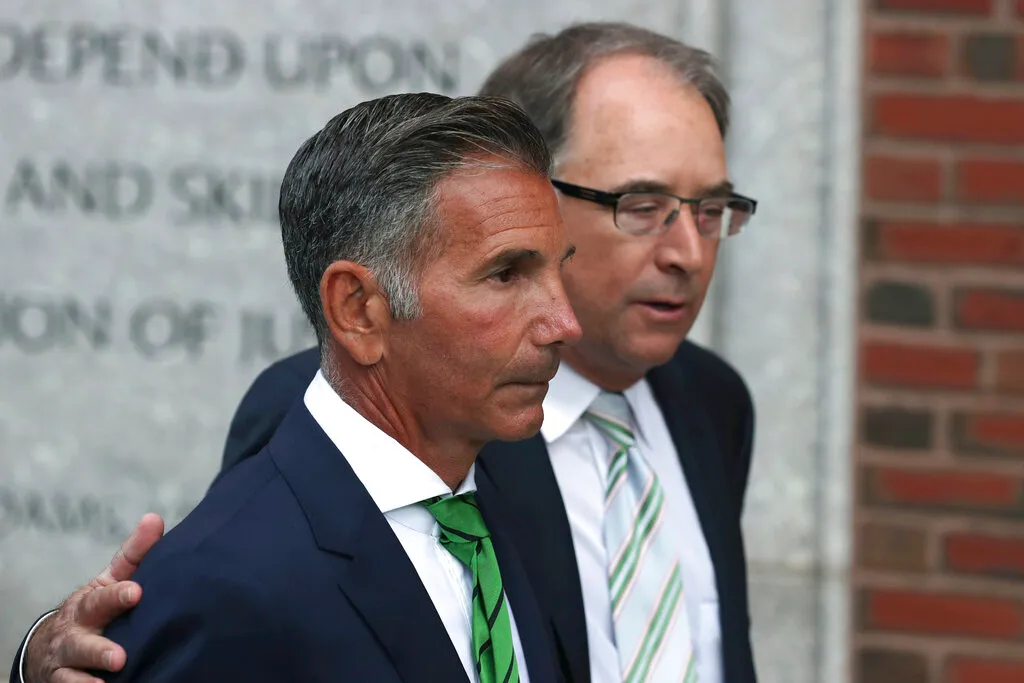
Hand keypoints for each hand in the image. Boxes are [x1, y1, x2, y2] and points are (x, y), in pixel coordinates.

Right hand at [23, 513, 164, 682]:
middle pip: (84, 641)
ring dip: (90, 676)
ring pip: (75, 671)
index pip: (103, 597)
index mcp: (89, 603)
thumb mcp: (110, 581)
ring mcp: (67, 662)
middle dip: (99, 649)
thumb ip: (134, 554)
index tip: (137, 593)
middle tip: (120, 657)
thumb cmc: (95, 608)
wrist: (52, 647)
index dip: (118, 595)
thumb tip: (155, 519)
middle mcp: (75, 633)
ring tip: (111, 679)